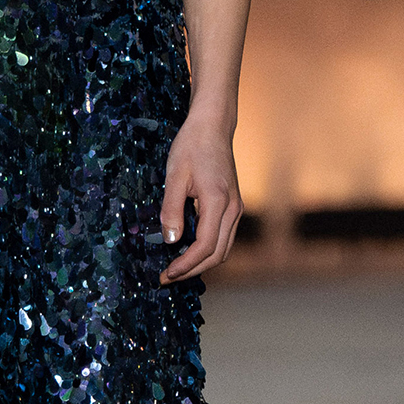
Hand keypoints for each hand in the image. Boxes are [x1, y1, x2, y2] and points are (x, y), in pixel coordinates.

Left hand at [159, 113, 242, 282]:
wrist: (213, 126)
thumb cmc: (192, 146)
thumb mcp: (175, 176)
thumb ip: (172, 210)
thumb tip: (171, 241)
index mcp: (219, 202)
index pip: (205, 246)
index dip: (186, 265)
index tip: (167, 274)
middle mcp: (233, 209)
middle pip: (217, 254)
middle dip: (192, 270)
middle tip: (167, 277)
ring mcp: (236, 209)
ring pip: (222, 249)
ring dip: (200, 263)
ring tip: (175, 268)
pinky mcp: (233, 206)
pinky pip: (223, 238)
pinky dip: (207, 250)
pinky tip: (187, 250)